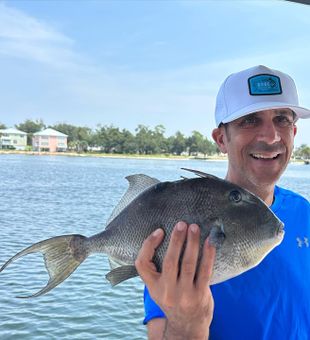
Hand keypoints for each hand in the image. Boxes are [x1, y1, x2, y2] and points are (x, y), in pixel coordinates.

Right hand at [135, 221, 215, 339]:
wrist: (187, 326)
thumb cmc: (172, 299)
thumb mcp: (157, 288)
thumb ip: (157, 269)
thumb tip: (162, 237)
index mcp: (153, 287)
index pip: (142, 264)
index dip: (148, 245)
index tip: (159, 231)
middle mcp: (167, 291)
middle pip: (169, 261)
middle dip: (176, 240)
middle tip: (181, 224)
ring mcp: (184, 294)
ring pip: (188, 263)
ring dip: (192, 243)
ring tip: (194, 228)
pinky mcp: (200, 295)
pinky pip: (205, 271)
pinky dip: (208, 254)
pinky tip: (209, 242)